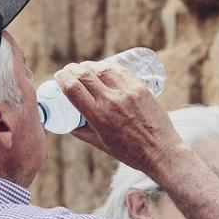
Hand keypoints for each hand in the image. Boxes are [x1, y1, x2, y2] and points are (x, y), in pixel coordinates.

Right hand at [53, 61, 182, 173]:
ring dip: (89, 66)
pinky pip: (120, 70)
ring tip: (84, 68)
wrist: (161, 151)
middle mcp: (112, 101)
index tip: (58, 76)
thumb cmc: (129, 152)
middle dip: (72, 69)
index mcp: (98, 116)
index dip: (61, 78)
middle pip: (85, 75)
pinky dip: (107, 66)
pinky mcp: (141, 88)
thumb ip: (81, 131)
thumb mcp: (99, 144)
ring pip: (102, 68)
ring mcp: (128, 92)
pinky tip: (102, 68)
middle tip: (68, 71)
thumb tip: (68, 122)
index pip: (73, 88)